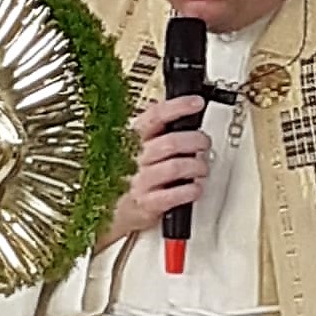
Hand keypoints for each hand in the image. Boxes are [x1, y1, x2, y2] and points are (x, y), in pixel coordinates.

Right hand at [100, 94, 208, 245]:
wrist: (111, 212)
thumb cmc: (132, 175)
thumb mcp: (139, 147)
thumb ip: (161, 131)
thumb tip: (188, 114)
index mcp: (132, 138)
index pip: (155, 116)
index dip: (177, 107)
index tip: (196, 103)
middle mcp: (135, 158)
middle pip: (171, 142)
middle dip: (196, 141)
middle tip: (204, 143)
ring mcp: (139, 181)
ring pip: (176, 167)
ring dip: (197, 166)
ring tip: (201, 168)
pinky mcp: (146, 204)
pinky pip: (173, 195)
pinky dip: (191, 190)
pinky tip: (195, 188)